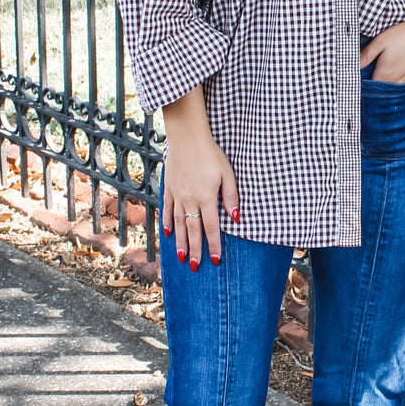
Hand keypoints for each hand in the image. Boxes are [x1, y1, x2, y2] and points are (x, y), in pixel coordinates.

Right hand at [160, 87, 239, 270]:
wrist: (187, 138)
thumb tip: (236, 218)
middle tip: (195, 267)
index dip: (213, 246)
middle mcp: (190, 200)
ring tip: (181, 258)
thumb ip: (231, 196)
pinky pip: (168, 210)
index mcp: (206, 198)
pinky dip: (169, 223)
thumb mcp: (227, 174)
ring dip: (181, 242)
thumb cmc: (211, 154)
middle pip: (193, 230)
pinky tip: (169, 234)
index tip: (215, 260)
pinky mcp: (169, 188)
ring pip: (179, 224)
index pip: (211, 228)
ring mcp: (177, 195)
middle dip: (194, 250)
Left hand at [361, 6, 404, 82]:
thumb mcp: (381, 41)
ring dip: (390, 76)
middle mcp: (396, 82)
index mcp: (384, 75)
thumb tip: (354, 64)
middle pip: (381, 86)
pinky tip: (402, 62)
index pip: (368, 86)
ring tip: (391, 61)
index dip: (363, 79)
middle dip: (376, 78)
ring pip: (394, 84)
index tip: (360, 72)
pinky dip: (401, 74)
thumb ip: (366, 55)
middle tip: (375, 65)